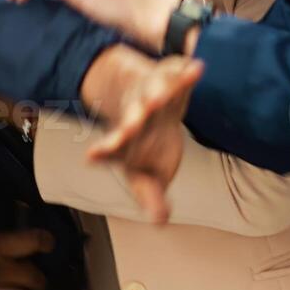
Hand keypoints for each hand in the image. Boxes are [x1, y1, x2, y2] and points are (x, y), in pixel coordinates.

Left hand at [78, 46, 203, 223]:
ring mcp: (150, 96)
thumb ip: (151, 197)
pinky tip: (197, 68)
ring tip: (158, 98)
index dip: (103, 152)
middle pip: (132, 119)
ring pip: (151, 94)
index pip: (112, 149)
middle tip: (131, 126)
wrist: (151, 107)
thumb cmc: (148, 148)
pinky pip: (178, 75)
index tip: (91, 156)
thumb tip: (160, 221)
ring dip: (154, 95)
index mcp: (124, 142)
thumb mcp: (147, 176)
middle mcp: (135, 116)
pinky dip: (186, 72)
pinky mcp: (169, 79)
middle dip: (132, 122)